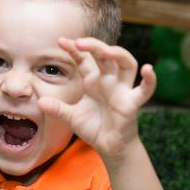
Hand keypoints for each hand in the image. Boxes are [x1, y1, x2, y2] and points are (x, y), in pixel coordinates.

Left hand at [38, 37, 155, 162]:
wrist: (110, 147)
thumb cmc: (94, 128)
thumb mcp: (71, 118)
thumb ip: (57, 109)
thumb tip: (40, 103)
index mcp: (93, 80)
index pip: (85, 59)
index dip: (74, 49)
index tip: (61, 41)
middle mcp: (109, 80)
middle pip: (105, 55)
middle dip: (94, 46)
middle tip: (79, 43)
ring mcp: (122, 90)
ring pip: (127, 64)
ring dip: (119, 54)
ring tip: (106, 51)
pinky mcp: (132, 103)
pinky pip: (145, 90)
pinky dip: (150, 80)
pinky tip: (148, 70)